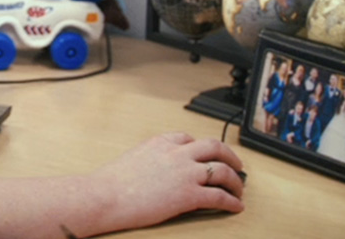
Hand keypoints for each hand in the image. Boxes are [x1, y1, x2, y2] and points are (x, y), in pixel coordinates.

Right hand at [89, 132, 244, 232]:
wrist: (105, 195)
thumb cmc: (111, 183)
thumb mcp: (134, 158)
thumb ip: (151, 159)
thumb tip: (159, 171)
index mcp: (161, 143)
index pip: (188, 138)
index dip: (202, 147)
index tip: (206, 154)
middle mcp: (177, 154)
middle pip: (214, 147)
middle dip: (229, 155)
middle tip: (237, 164)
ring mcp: (185, 173)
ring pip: (222, 170)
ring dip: (235, 180)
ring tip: (239, 188)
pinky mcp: (189, 195)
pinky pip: (219, 196)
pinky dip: (231, 201)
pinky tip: (236, 206)